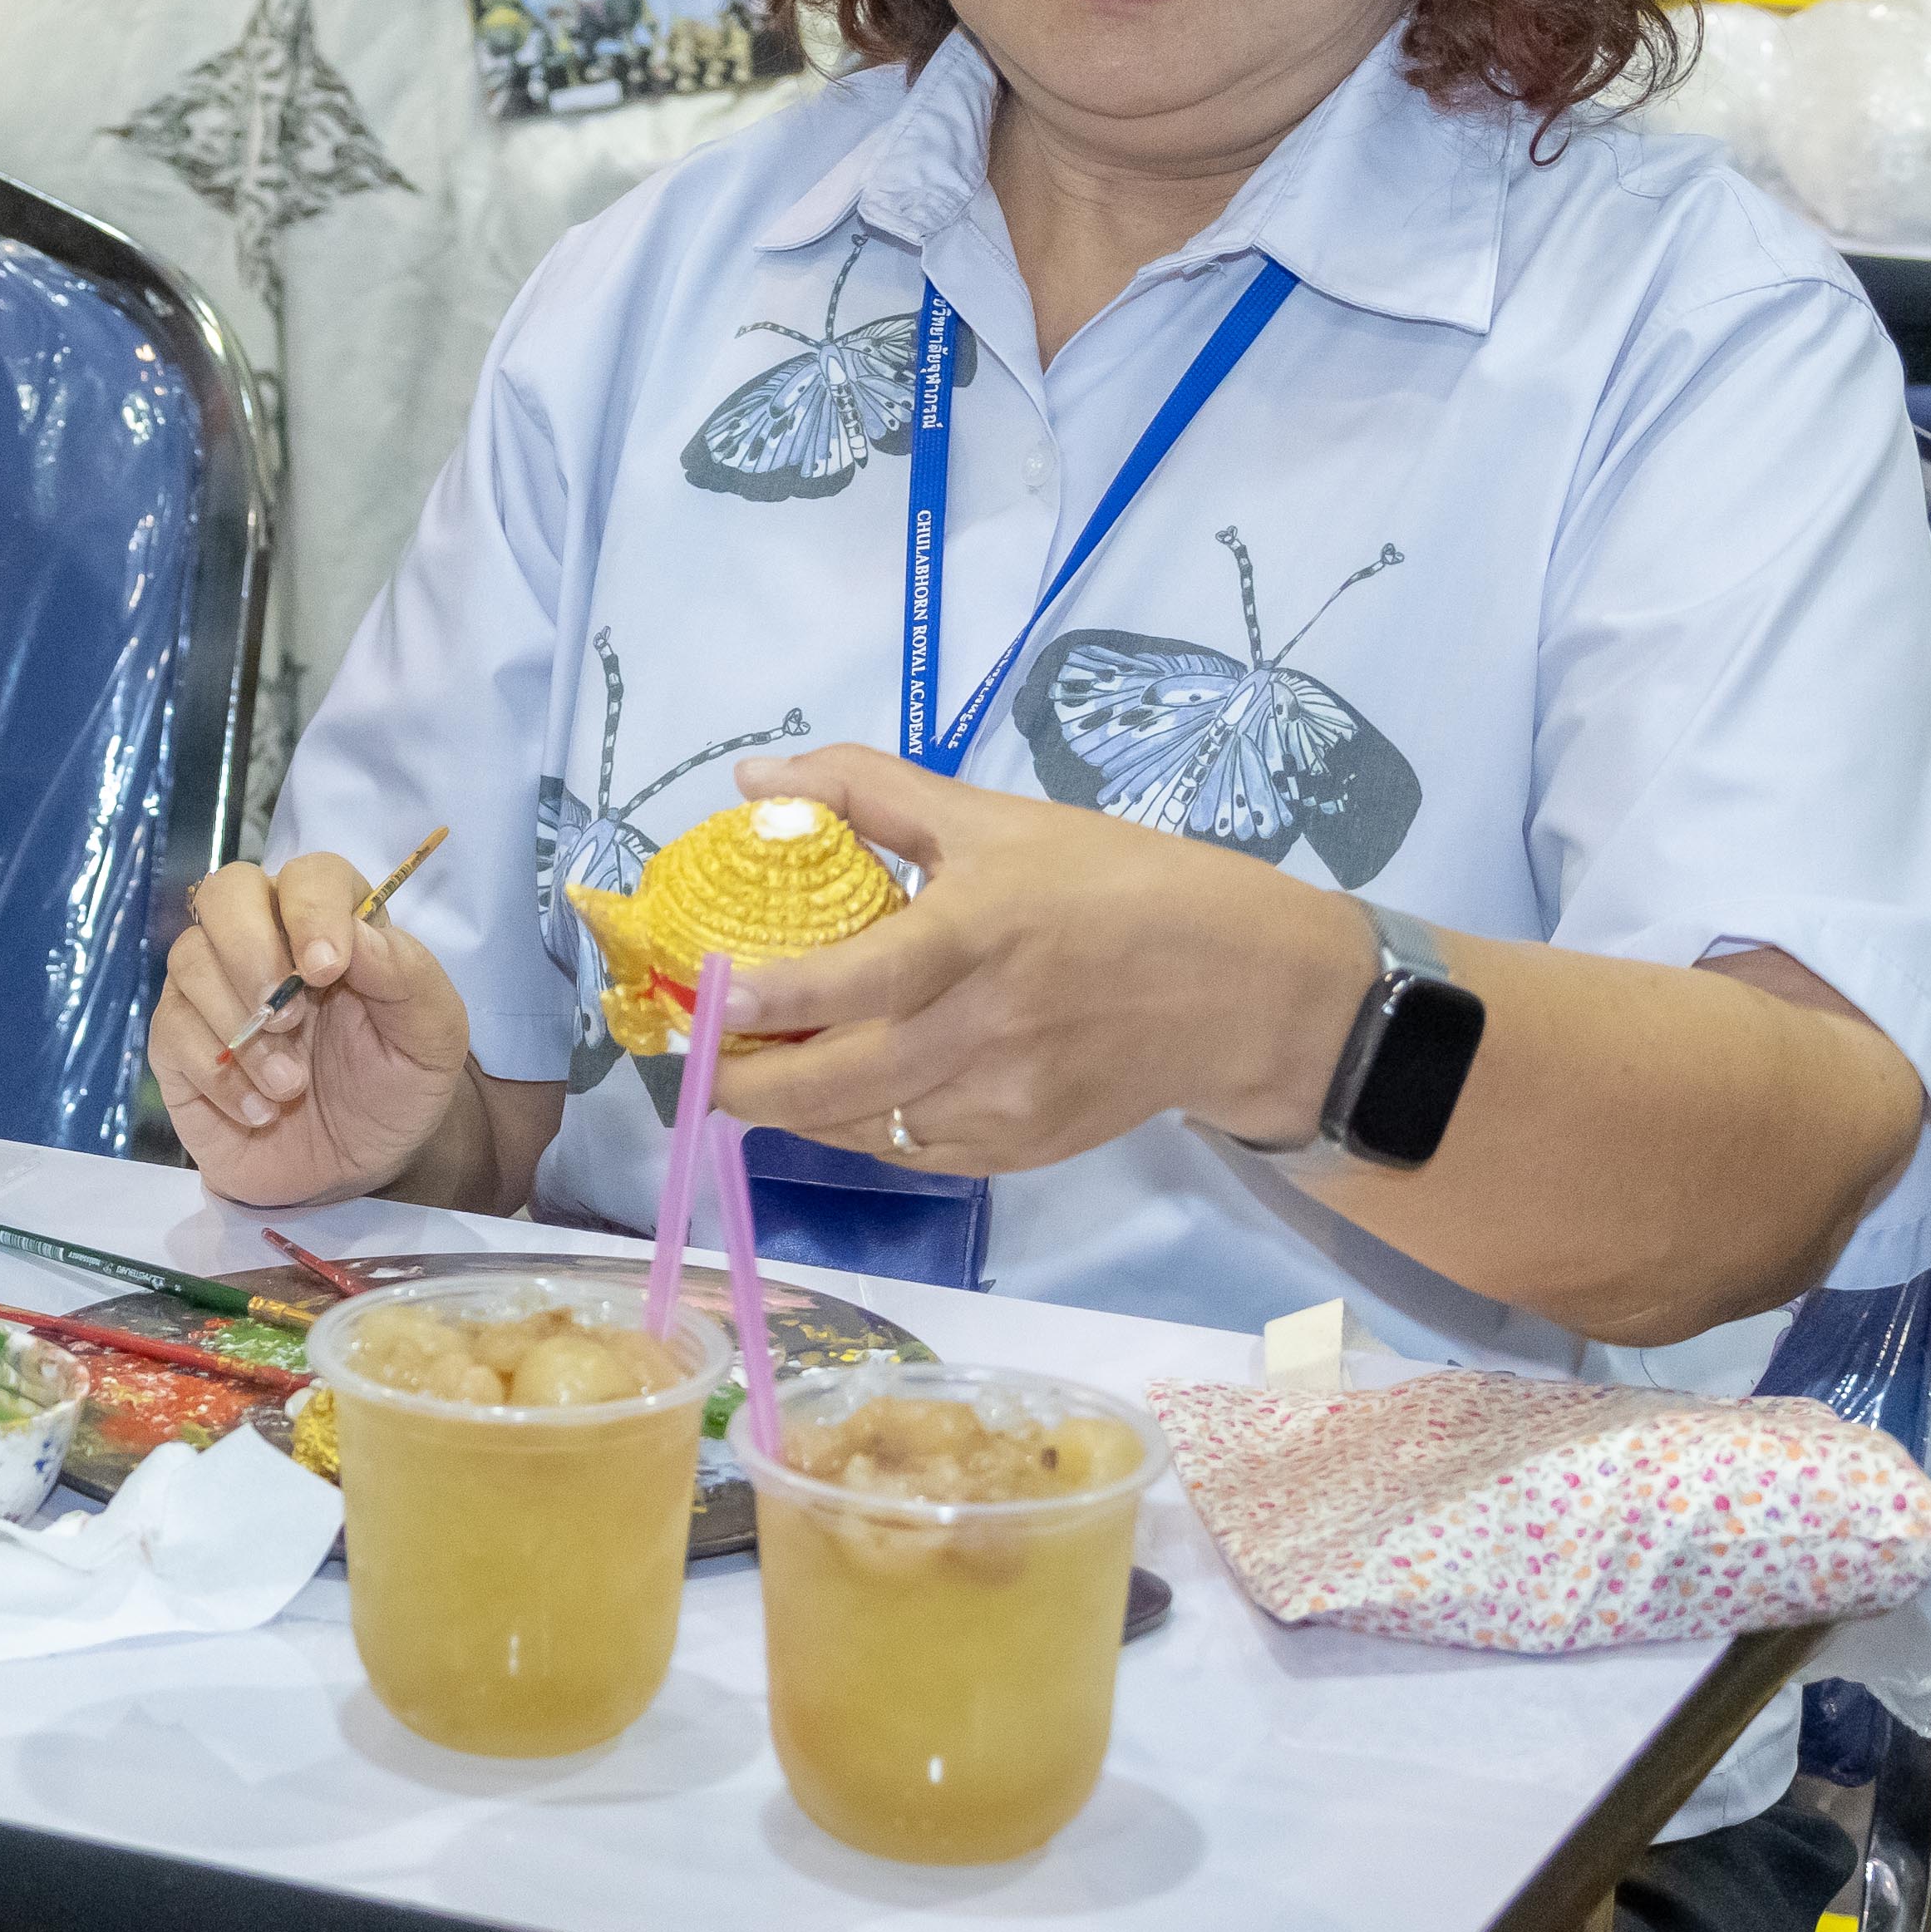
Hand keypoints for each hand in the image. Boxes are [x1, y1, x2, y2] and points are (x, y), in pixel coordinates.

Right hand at [150, 853, 474, 1206]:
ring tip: (290, 1086)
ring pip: (189, 961)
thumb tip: (356, 935)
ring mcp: (213, 989)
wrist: (354, 1170)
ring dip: (241, 1029)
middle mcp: (265, 941)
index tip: (325, 969)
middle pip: (224, 893)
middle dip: (250, 950)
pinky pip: (170, 1031)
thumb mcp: (431, 1039)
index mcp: (332, 925)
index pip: (309, 876)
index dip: (310, 909)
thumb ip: (407, 976)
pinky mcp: (178, 1043)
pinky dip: (219, 1076)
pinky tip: (260, 1112)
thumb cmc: (394, 1090)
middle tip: (288, 1018)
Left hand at [703, 748, 1374, 1171]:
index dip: (772, 998)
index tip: (705, 996)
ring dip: (787, 1109)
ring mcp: (1001, 1103)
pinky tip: (830, 1094)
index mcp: (981, 935)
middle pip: (835, 1083)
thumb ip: (867, 791)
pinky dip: (853, 1128)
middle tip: (691, 1054)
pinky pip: (905, 1152)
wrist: (1239, 991)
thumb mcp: (995, 818)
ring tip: (743, 1071)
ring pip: (858, 1128)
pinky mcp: (1016, 1149)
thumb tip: (750, 779)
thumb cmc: (1114, 886)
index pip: (861, 979)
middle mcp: (985, 1030)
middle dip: (741, 1083)